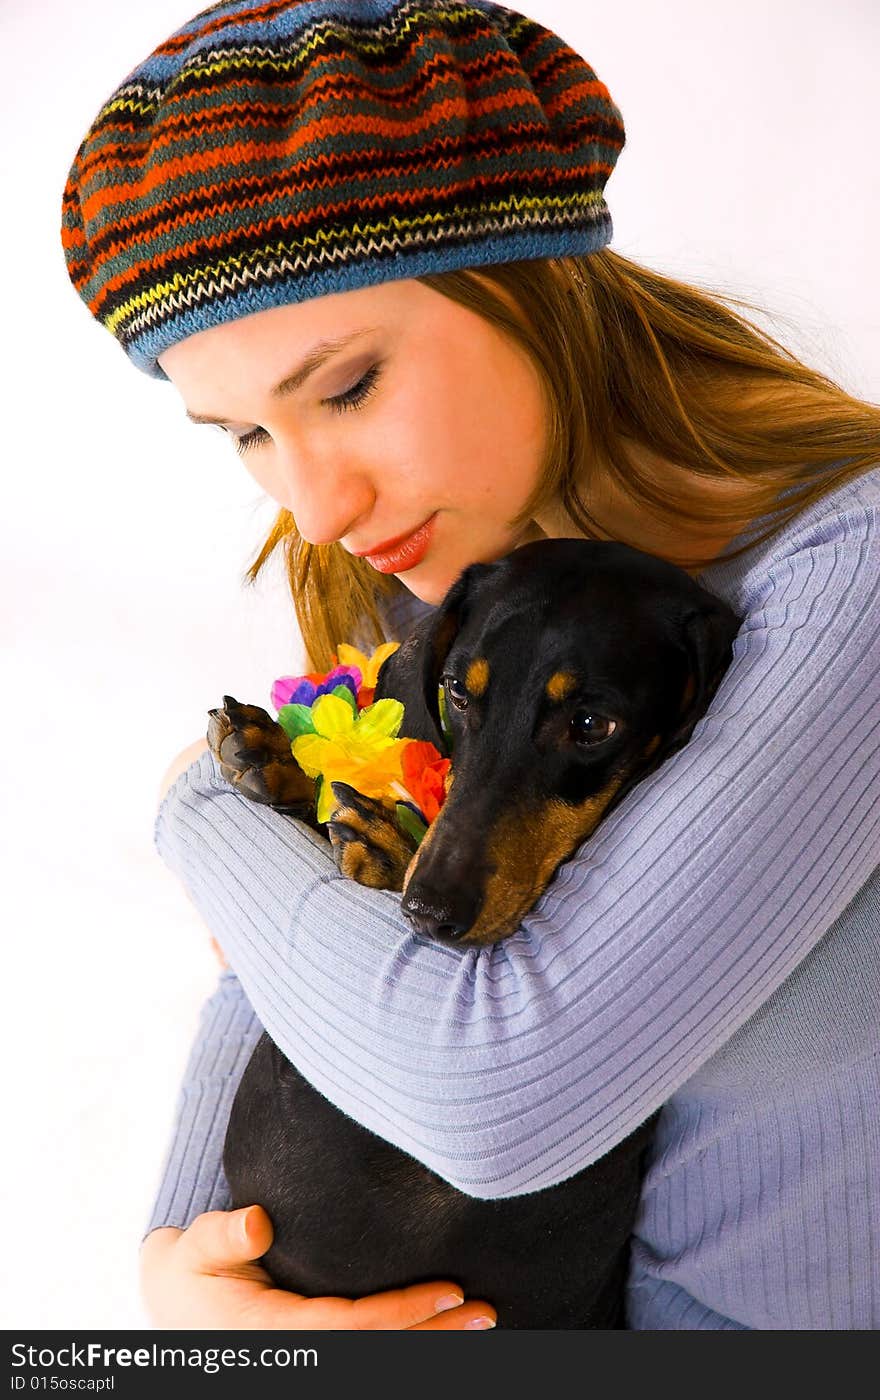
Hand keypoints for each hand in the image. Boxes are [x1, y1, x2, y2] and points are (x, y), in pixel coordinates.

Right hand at [140, 1206, 496, 1329]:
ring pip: (378, 1360)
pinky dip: (409, 1342)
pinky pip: (369, 1352)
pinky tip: (444, 1331)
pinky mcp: (317, 1354)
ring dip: (432, 1344)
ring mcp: (307, 1360)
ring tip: (482, 1323)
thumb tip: (257, 1224)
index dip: (402, 1313)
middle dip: (434, 1334)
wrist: (174, 1306)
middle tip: (486, 1312)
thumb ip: (222, 1235)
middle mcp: (296, 1356)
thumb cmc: (191, 1270)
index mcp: (271, 1335)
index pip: (351, 1328)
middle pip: (377, 1352)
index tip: (448, 1290)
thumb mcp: (191, 1247)